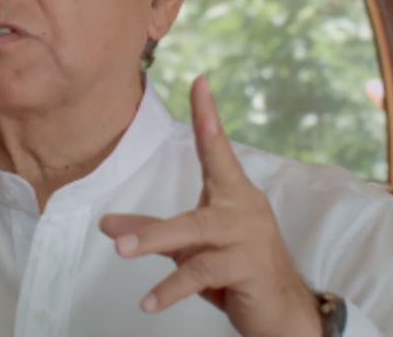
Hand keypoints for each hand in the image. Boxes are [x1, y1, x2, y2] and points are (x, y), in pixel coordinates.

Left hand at [100, 75, 321, 336]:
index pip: (218, 148)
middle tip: (120, 219)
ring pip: (195, 234)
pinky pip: (204, 272)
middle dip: (158, 209)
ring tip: (121, 250)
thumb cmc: (237, 271)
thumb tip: (107, 226)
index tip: (199, 82)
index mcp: (234, 194)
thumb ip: (153, 232)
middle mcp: (245, 209)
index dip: (207, 114)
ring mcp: (250, 238)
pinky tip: (149, 301)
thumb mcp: (191, 248)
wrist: (285, 312)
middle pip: (197, 202)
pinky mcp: (251, 267)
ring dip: (156, 241)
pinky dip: (172, 288)